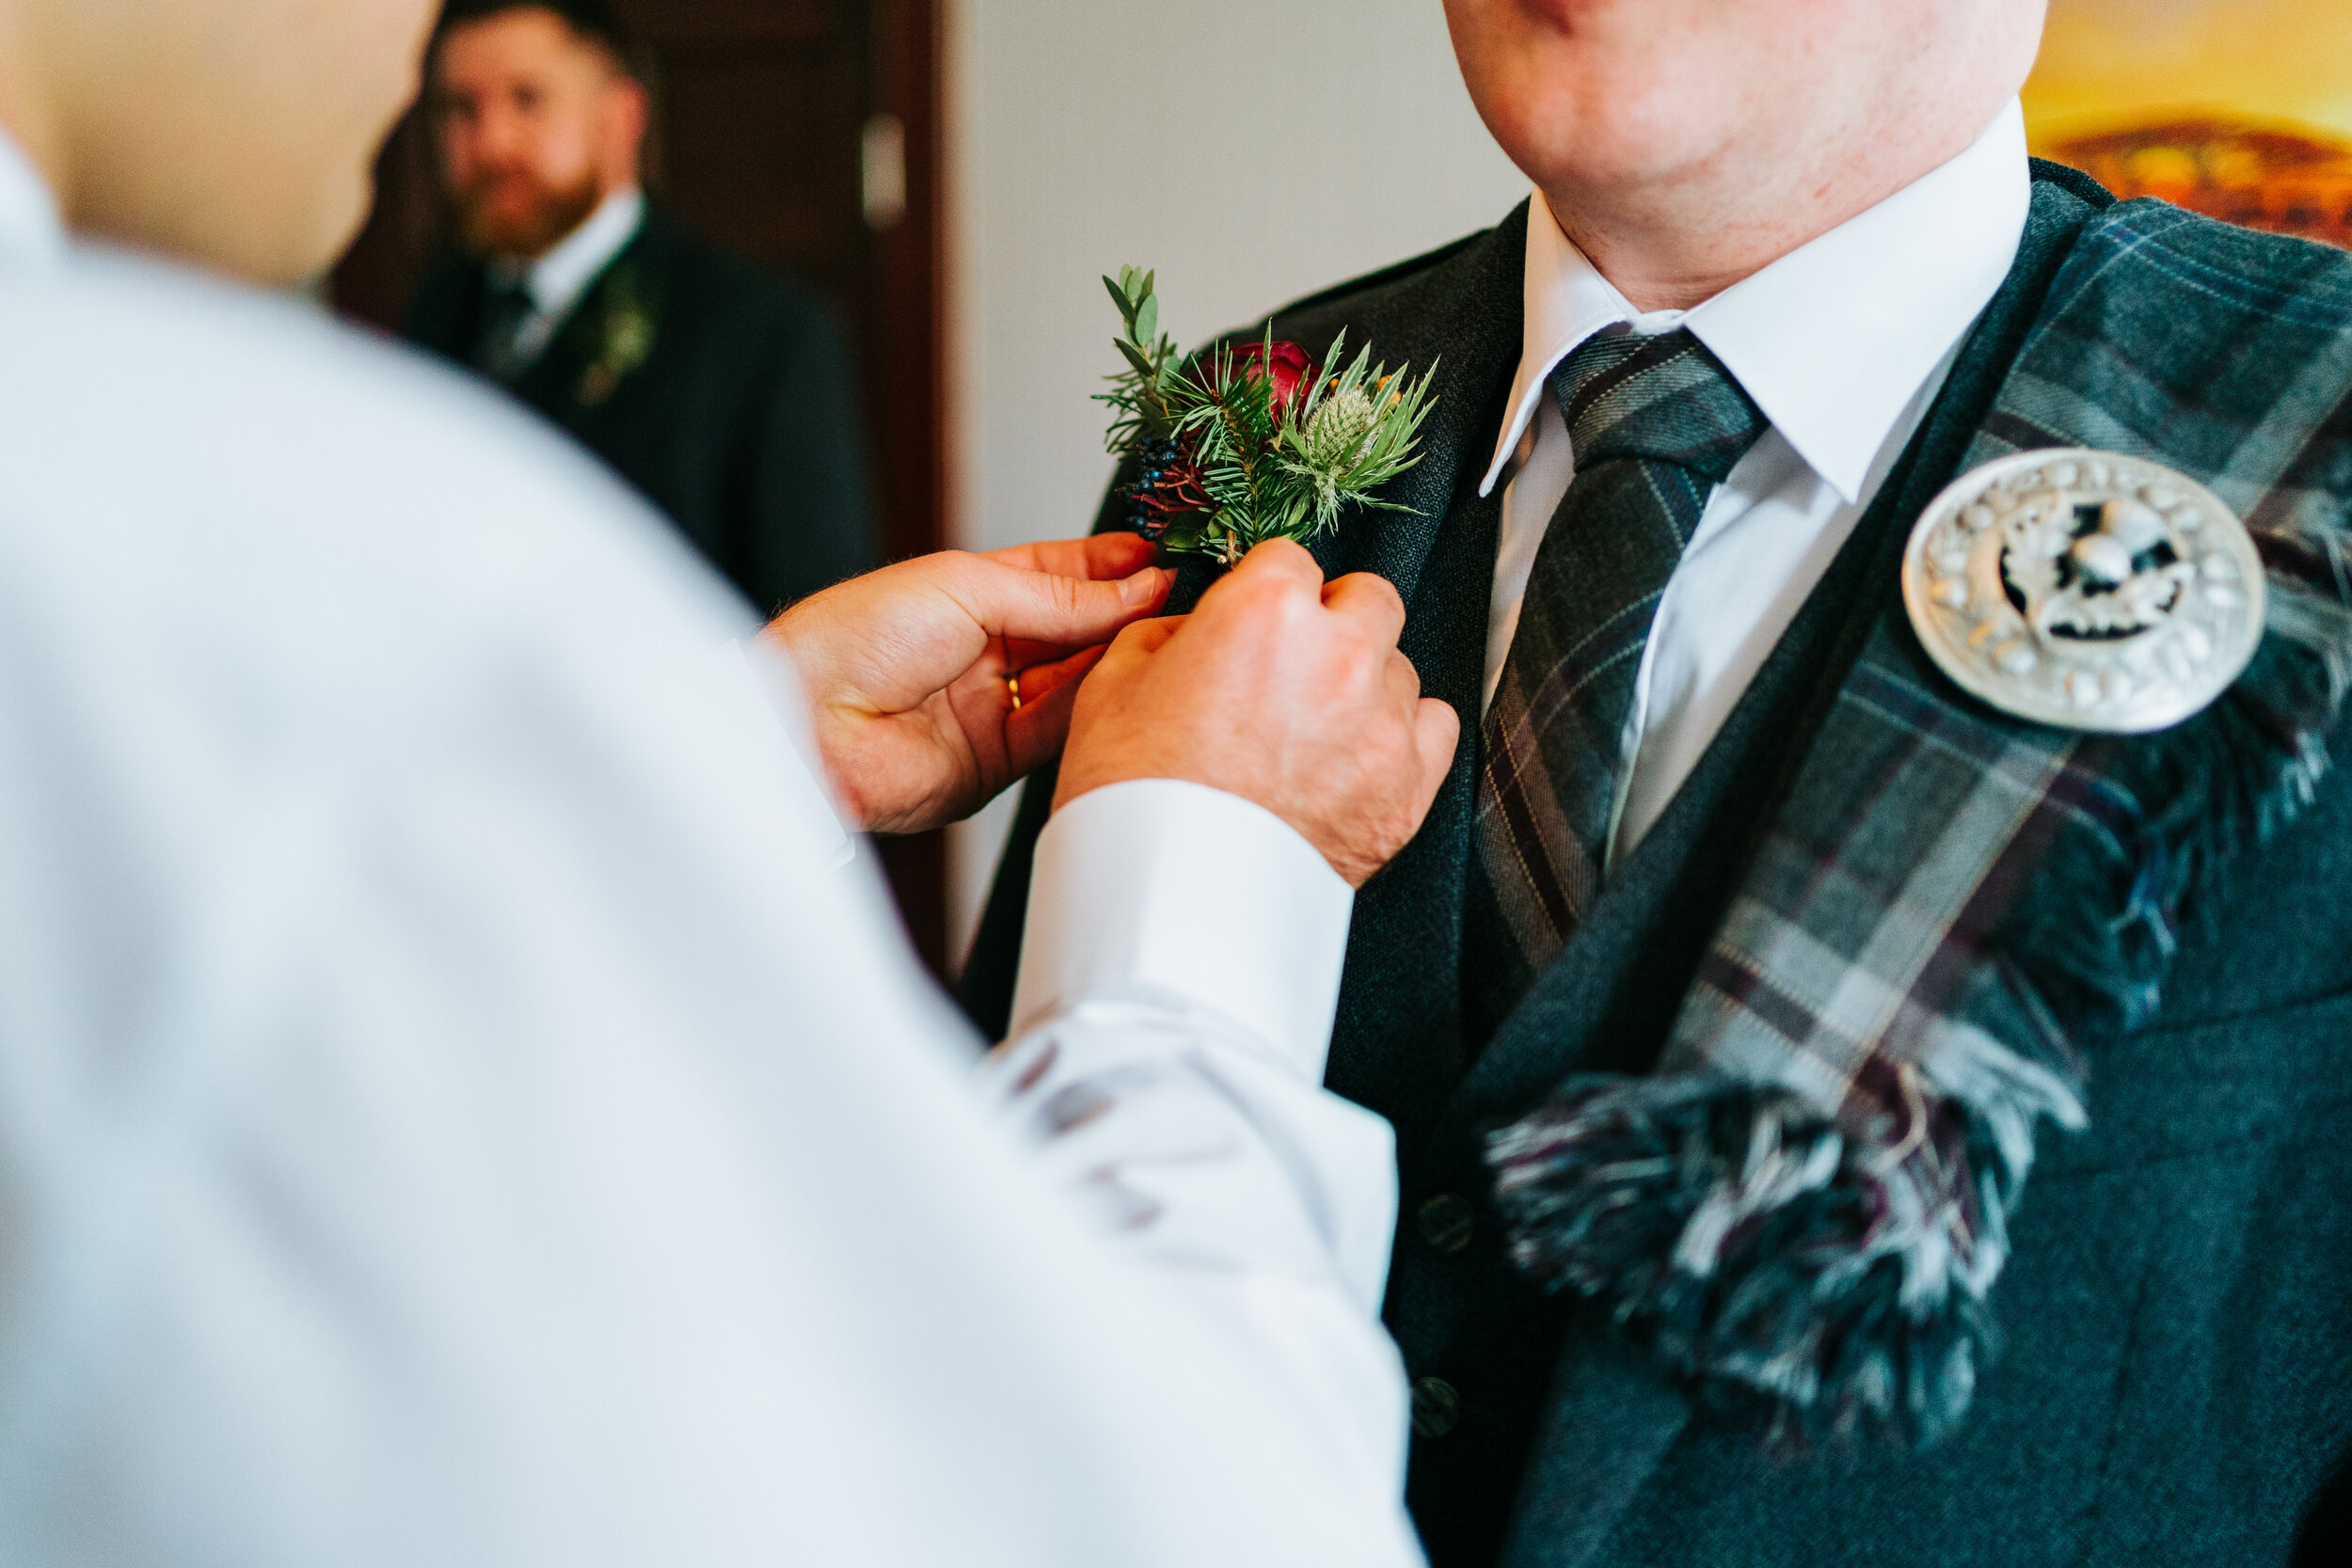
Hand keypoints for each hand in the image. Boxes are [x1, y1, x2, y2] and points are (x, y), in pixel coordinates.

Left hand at [766, 535, 1171, 833]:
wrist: (805, 722)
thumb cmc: (855, 637)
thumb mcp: (967, 587)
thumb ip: (1058, 597)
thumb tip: (1136, 588)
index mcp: (971, 594)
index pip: (1061, 575)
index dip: (1114, 567)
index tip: (1166, 557)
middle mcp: (988, 651)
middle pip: (1078, 630)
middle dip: (1130, 612)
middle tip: (1186, 595)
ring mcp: (994, 707)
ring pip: (1079, 682)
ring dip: (1122, 658)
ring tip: (1173, 632)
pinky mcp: (997, 763)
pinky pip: (1061, 732)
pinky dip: (1098, 708)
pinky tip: (1133, 680)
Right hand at [1055, 540, 1459, 885]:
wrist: (1167, 896)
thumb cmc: (1135, 797)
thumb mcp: (1115, 683)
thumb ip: (1169, 634)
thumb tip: (1196, 629)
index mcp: (1267, 611)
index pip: (1292, 557)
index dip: (1268, 586)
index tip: (1260, 614)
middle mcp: (1339, 654)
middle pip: (1369, 598)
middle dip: (1335, 619)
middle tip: (1294, 663)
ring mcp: (1382, 721)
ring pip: (1401, 666)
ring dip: (1366, 684)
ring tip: (1313, 729)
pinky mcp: (1408, 785)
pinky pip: (1436, 726)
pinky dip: (1405, 734)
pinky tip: (1359, 754)